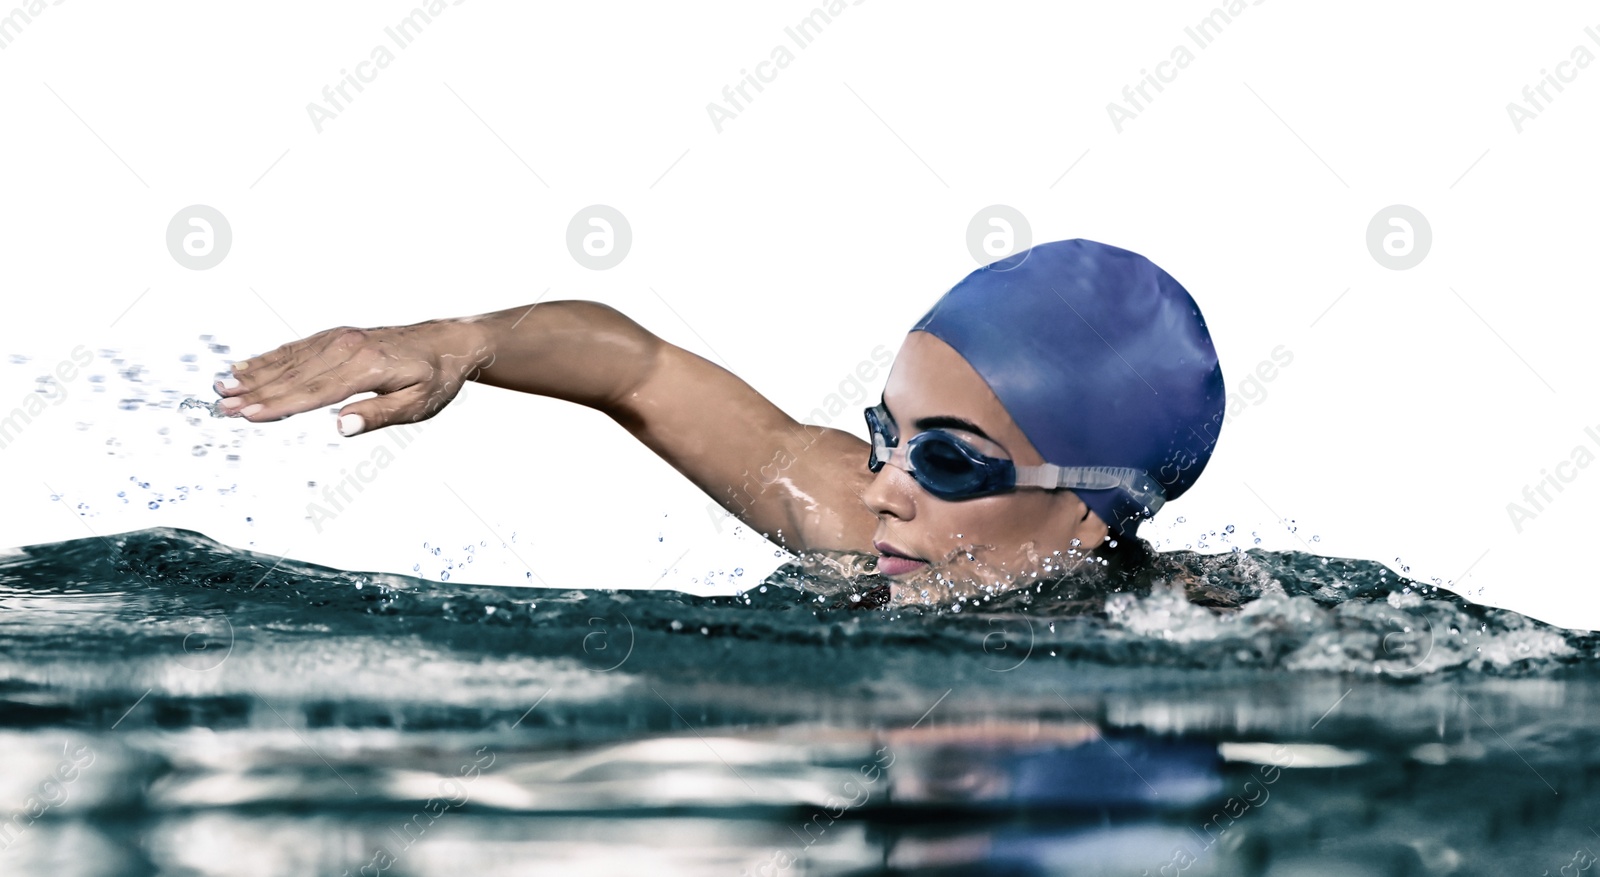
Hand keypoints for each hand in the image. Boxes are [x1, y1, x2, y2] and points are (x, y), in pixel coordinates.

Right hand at [212, 320, 491, 435]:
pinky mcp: (337, 336)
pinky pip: (297, 349)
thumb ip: (379, 415)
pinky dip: (269, 359)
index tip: (248, 416)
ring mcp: (340, 339)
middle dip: (255, 393)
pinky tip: (246, 367)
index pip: (313, 392)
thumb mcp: (418, 404)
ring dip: (254, 375)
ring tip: (222, 388)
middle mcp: (347, 348)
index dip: (278, 405)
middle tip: (220, 408)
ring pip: (290, 360)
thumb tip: (339, 426)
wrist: (447, 342)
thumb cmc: (435, 378)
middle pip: (294, 376)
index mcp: (365, 367)